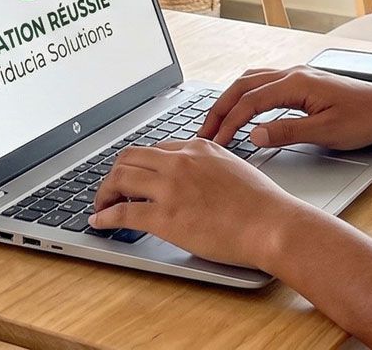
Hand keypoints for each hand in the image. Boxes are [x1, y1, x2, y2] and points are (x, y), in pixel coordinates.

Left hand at [89, 138, 319, 268]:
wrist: (272, 223)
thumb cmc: (262, 204)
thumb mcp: (233, 168)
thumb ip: (208, 167)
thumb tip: (195, 181)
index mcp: (198, 148)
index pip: (155, 149)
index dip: (139, 165)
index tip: (133, 178)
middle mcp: (180, 161)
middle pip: (130, 157)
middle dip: (114, 174)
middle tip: (110, 190)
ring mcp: (170, 187)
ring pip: (120, 178)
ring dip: (104, 192)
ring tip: (101, 205)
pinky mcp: (165, 216)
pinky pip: (123, 212)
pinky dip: (105, 216)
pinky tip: (100, 222)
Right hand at [200, 66, 371, 150]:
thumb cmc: (363, 119)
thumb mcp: (325, 132)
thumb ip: (287, 132)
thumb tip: (252, 135)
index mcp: (296, 83)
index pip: (249, 102)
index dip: (228, 123)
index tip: (214, 143)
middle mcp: (293, 74)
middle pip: (243, 86)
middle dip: (219, 109)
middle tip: (203, 133)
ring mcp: (297, 76)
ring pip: (251, 81)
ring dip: (230, 100)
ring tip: (216, 122)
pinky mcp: (302, 83)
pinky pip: (264, 83)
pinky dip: (246, 95)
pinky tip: (243, 109)